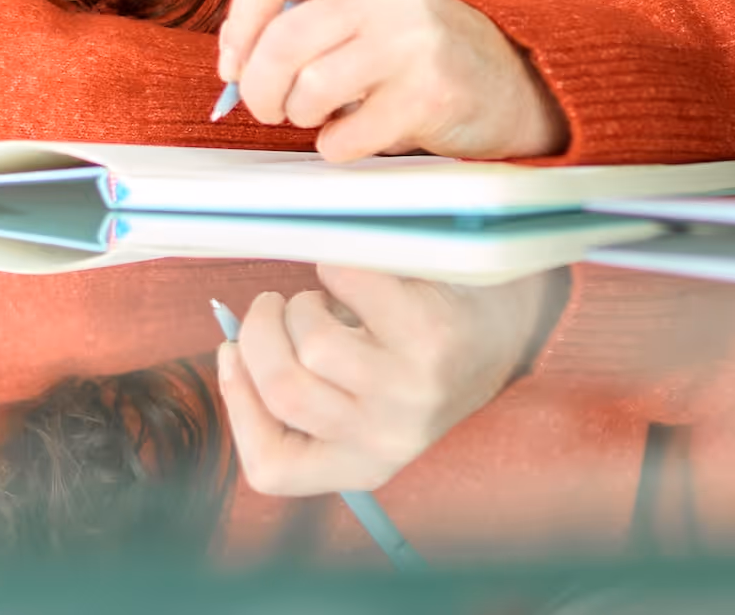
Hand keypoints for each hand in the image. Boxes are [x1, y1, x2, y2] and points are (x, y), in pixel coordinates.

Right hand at [215, 266, 563, 494]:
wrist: (505, 325)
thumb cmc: (417, 357)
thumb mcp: (363, 402)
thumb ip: (305, 394)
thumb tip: (234, 353)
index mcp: (362, 465)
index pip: (271, 469)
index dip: (236, 406)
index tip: (230, 355)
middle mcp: (388, 438)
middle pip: (281, 389)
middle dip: (258, 333)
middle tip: (270, 306)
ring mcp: (412, 390)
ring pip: (310, 341)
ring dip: (301, 303)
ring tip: (324, 297)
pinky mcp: (430, 337)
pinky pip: (346, 284)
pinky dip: (337, 266)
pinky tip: (356, 274)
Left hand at [216, 0, 568, 161]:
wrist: (505, 83)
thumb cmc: (414, 51)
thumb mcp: (364, 7)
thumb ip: (302, 17)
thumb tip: (232, 60)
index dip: (238, 19)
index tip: (238, 60)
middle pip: (280, 39)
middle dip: (259, 88)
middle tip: (270, 108)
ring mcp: (410, 41)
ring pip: (309, 88)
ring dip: (301, 116)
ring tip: (321, 116)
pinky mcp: (428, 95)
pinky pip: (345, 136)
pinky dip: (337, 147)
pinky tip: (356, 134)